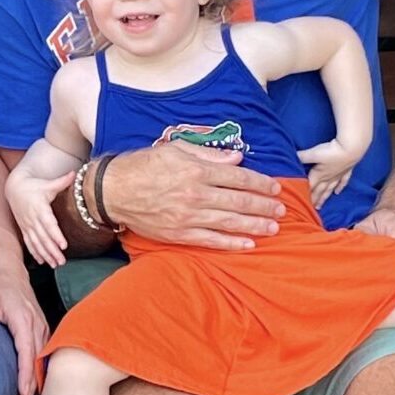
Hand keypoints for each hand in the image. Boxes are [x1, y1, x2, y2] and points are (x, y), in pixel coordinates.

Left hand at [0, 259, 48, 394]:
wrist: (6, 267)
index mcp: (23, 317)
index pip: (27, 350)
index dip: (26, 373)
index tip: (21, 393)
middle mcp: (36, 322)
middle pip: (38, 360)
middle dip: (32, 386)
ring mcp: (40, 324)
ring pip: (42, 358)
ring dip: (36, 381)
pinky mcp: (40, 327)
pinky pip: (42, 352)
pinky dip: (38, 370)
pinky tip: (31, 386)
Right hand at [7, 171, 72, 268]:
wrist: (14, 188)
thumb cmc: (34, 186)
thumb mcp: (48, 184)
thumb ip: (62, 181)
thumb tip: (75, 173)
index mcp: (39, 207)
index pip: (49, 223)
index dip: (55, 235)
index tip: (63, 245)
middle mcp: (32, 218)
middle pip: (43, 237)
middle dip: (52, 250)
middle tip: (62, 261)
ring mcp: (27, 225)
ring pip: (36, 242)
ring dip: (46, 254)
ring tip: (55, 264)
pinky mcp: (24, 229)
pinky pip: (29, 243)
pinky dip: (35, 253)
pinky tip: (42, 262)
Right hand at [103, 142, 285, 249]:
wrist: (112, 190)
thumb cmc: (142, 165)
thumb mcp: (174, 149)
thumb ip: (208, 155)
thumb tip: (237, 158)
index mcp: (195, 171)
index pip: (236, 177)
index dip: (259, 182)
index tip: (274, 186)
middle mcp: (195, 195)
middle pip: (238, 201)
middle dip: (263, 205)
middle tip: (281, 209)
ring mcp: (188, 217)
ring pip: (229, 222)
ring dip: (255, 225)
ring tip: (274, 227)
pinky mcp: (179, 234)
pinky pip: (211, 241)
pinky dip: (232, 243)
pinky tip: (248, 244)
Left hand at [297, 139, 360, 208]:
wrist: (351, 149)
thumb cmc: (331, 152)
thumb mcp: (314, 153)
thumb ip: (303, 156)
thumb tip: (292, 156)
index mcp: (319, 175)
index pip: (309, 187)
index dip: (304, 194)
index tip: (299, 203)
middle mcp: (328, 178)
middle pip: (319, 191)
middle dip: (313, 199)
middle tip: (309, 209)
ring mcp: (338, 176)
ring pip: (329, 189)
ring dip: (324, 197)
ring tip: (320, 206)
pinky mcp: (346, 171)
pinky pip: (342, 182)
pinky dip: (340, 188)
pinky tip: (337, 193)